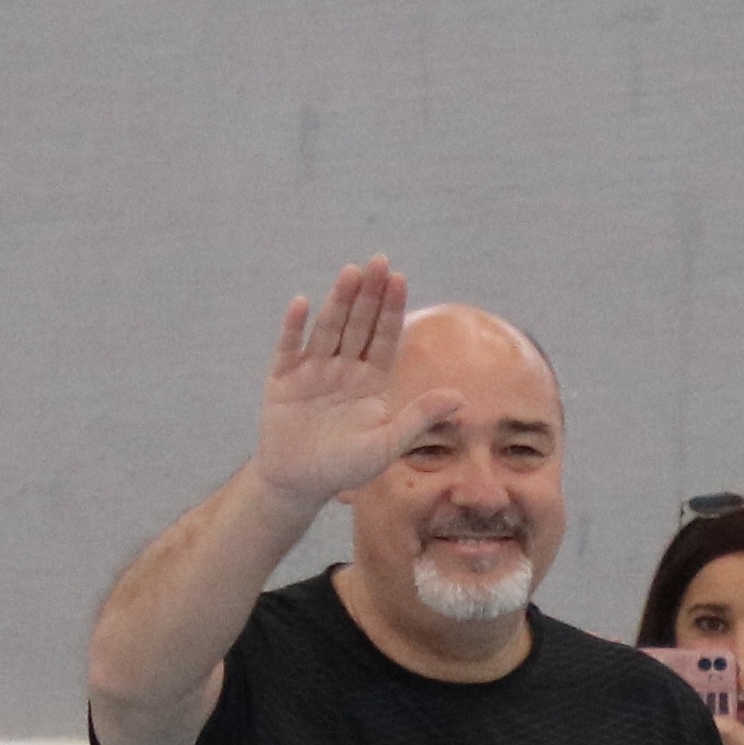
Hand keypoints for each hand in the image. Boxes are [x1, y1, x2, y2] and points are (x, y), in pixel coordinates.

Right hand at [252, 257, 462, 512]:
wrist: (298, 483)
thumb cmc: (346, 468)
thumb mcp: (386, 445)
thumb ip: (419, 418)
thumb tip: (460, 397)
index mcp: (370, 381)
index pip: (384, 337)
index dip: (391, 309)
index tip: (400, 278)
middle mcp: (343, 368)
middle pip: (358, 324)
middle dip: (368, 293)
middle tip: (379, 260)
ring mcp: (312, 370)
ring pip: (328, 328)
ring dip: (338, 301)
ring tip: (351, 273)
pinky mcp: (283, 378)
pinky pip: (288, 347)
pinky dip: (294, 327)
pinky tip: (302, 303)